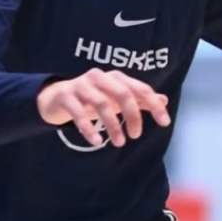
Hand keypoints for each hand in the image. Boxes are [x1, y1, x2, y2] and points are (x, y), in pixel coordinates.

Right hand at [37, 69, 170, 147]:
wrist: (57, 96)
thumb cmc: (93, 98)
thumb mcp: (116, 99)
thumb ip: (139, 99)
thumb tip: (164, 100)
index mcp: (115, 77)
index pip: (140, 88)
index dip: (154, 105)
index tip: (165, 123)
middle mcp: (100, 77)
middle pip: (122, 94)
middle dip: (133, 116)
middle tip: (135, 136)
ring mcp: (81, 85)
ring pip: (101, 104)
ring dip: (113, 126)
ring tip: (119, 143)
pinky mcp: (66, 96)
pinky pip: (78, 113)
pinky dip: (89, 129)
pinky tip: (97, 142)